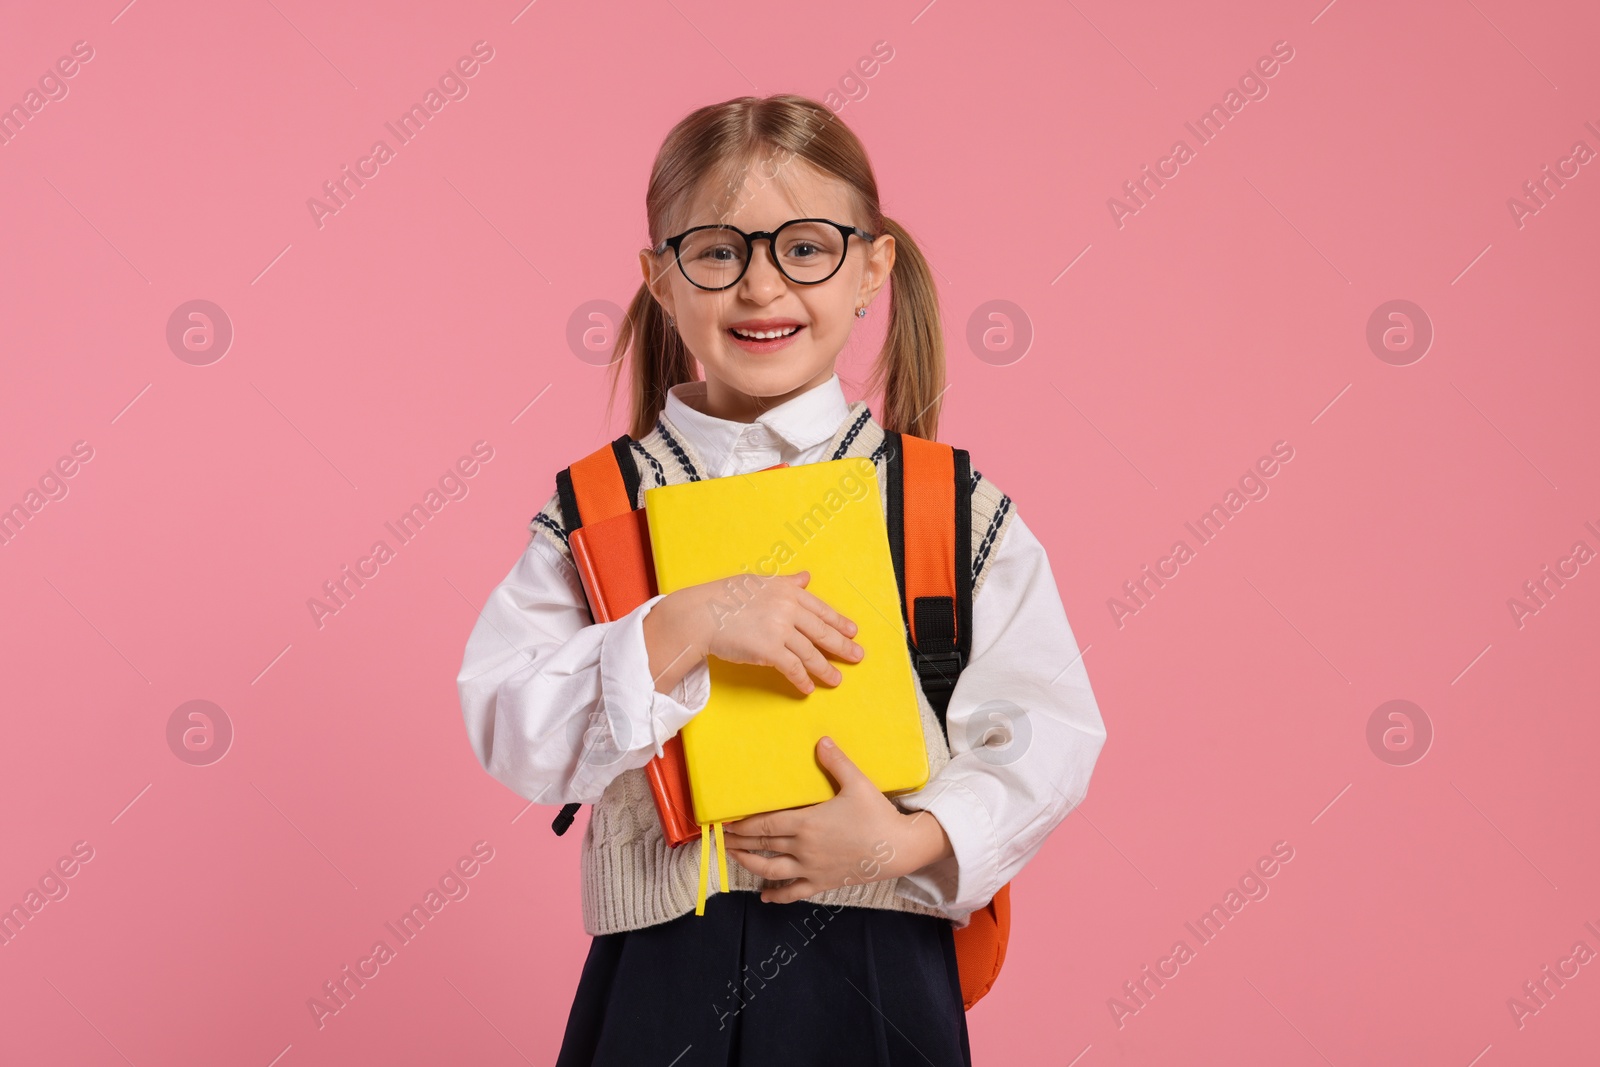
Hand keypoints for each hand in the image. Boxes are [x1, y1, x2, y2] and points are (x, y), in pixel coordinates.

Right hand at [650, 570, 863, 696]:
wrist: (702, 614)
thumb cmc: (725, 597)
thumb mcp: (759, 582)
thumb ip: (786, 582)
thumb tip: (806, 577)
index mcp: (788, 591)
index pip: (821, 609)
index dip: (839, 622)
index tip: (853, 631)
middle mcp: (788, 609)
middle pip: (822, 632)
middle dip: (842, 646)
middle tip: (857, 656)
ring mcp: (780, 630)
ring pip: (811, 653)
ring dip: (825, 669)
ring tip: (836, 679)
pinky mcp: (769, 651)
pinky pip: (793, 668)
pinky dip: (803, 680)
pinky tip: (808, 688)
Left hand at [723, 736, 953, 903]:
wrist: (899, 849)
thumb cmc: (877, 815)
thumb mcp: (857, 783)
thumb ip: (836, 761)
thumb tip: (821, 740)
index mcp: (807, 824)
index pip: (765, 825)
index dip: (742, 824)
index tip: (725, 822)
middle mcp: (804, 848)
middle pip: (762, 846)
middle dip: (738, 842)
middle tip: (719, 839)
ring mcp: (812, 868)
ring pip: (771, 869)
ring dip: (749, 864)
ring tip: (734, 858)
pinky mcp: (823, 882)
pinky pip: (794, 892)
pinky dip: (777, 895)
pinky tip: (764, 896)